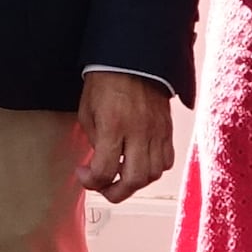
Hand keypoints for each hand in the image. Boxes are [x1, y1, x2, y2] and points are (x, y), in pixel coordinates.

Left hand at [75, 69, 176, 203]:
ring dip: (135, 183)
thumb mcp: (87, 111)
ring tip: (121, 176)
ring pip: (153, 174)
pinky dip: (153, 169)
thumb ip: (95, 141)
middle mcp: (138, 131)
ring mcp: (157, 131)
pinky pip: (166, 160)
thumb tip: (101, 164)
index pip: (105, 171)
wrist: (133, 58)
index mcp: (114, 125)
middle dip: (115, 193)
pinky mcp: (167, 129)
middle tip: (103, 187)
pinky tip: (139, 163)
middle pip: (133, 180)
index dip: (90, 181)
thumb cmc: (106, 81)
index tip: (83, 174)